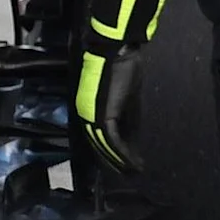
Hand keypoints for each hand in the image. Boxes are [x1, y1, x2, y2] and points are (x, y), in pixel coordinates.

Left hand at [73, 0, 168, 175]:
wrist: (114, 46)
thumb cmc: (118, 61)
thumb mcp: (123, 89)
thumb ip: (124, 106)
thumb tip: (131, 123)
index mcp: (89, 104)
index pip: (97, 134)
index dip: (109, 151)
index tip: (123, 162)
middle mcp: (86, 111)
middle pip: (99, 144)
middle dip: (114, 161)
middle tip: (129, 174)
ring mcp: (91, 114)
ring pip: (104, 146)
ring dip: (119, 161)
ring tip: (133, 172)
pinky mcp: (101, 113)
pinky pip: (111, 140)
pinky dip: (123, 153)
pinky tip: (133, 164)